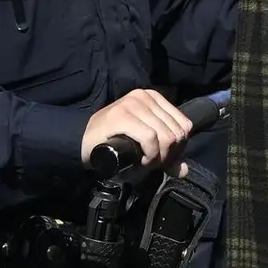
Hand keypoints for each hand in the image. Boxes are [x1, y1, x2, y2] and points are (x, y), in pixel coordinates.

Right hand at [80, 88, 194, 166]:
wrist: (83, 143)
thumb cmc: (114, 142)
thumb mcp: (144, 145)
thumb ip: (165, 155)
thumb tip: (183, 170)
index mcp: (153, 98)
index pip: (184, 125)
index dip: (179, 149)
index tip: (163, 160)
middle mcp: (144, 97)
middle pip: (176, 133)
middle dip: (168, 156)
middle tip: (152, 164)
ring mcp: (132, 104)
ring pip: (165, 137)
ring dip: (158, 158)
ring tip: (144, 164)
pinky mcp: (121, 115)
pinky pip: (150, 139)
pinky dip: (149, 155)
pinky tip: (139, 162)